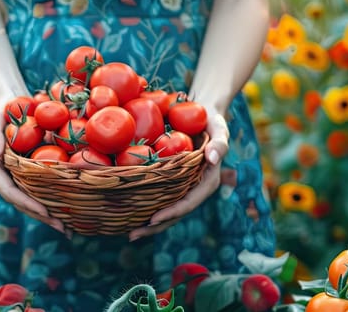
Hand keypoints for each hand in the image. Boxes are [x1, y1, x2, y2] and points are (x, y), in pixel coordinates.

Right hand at [0, 98, 66, 235]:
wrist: (10, 99)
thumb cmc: (3, 106)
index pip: (9, 191)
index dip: (27, 203)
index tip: (46, 212)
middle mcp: (2, 174)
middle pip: (20, 202)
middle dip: (41, 216)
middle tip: (64, 229)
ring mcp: (14, 174)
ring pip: (29, 199)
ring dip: (48, 214)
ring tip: (68, 227)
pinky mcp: (26, 171)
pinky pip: (38, 189)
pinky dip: (51, 200)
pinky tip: (68, 209)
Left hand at [128, 108, 228, 241]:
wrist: (203, 112)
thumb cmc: (212, 120)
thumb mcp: (220, 129)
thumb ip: (220, 143)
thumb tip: (213, 159)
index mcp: (207, 182)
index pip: (189, 202)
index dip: (172, 212)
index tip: (153, 219)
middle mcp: (194, 188)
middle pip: (175, 213)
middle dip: (155, 226)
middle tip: (132, 235)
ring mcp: (182, 185)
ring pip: (165, 208)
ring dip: (148, 223)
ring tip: (128, 232)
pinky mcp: (171, 179)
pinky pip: (158, 195)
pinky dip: (144, 204)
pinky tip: (127, 211)